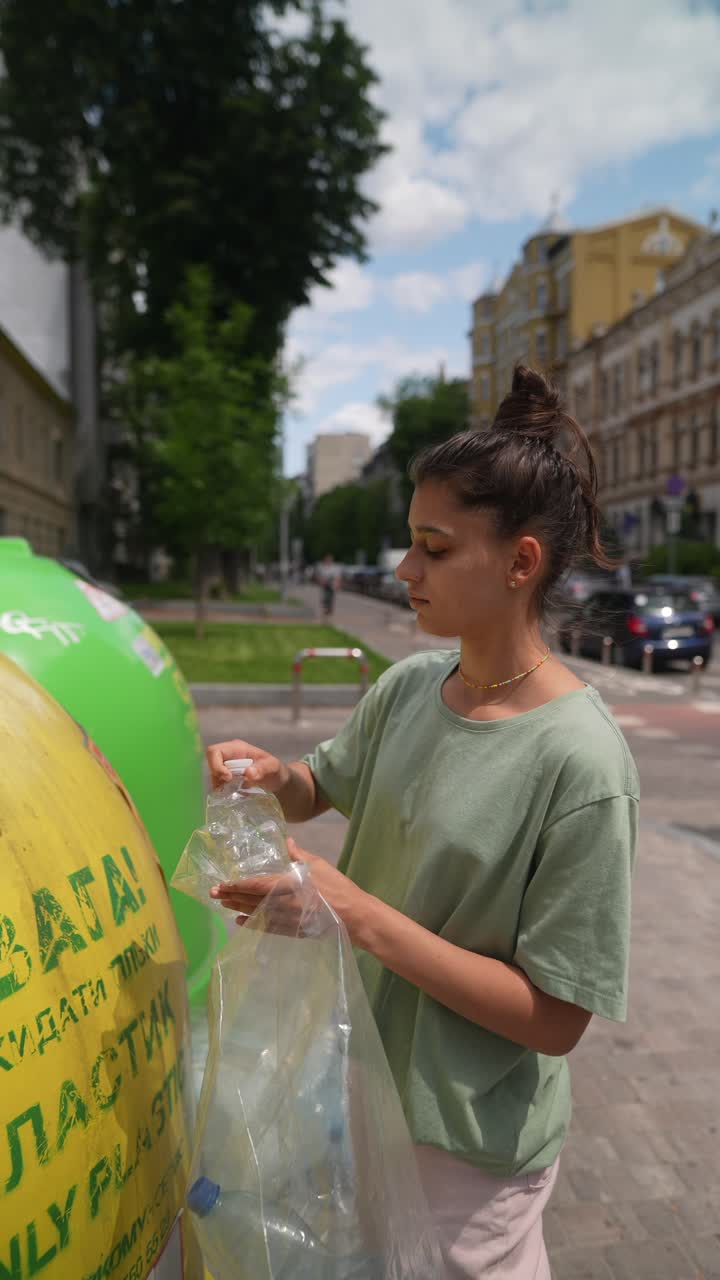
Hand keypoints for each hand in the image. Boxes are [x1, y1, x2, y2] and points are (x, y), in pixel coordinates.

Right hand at [206, 738, 289, 791]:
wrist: (278, 780)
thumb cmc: (276, 770)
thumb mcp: (273, 767)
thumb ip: (262, 769)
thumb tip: (248, 773)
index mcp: (236, 748)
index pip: (214, 751)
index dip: (215, 765)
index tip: (228, 778)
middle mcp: (229, 756)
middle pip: (211, 764)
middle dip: (217, 777)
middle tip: (230, 787)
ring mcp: (227, 767)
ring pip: (213, 776)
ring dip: (220, 786)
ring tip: (235, 792)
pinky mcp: (228, 778)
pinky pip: (219, 784)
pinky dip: (224, 790)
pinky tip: (235, 794)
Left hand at [210, 838, 373, 946]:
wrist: (354, 916)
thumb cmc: (337, 887)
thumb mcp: (319, 865)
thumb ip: (299, 854)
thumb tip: (286, 840)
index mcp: (287, 885)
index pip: (255, 885)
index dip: (236, 885)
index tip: (222, 883)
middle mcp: (282, 904)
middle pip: (250, 900)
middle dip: (231, 896)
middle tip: (214, 894)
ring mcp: (286, 920)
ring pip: (256, 914)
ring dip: (237, 909)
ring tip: (223, 905)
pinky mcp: (292, 930)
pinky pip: (267, 928)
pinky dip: (252, 924)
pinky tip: (241, 922)